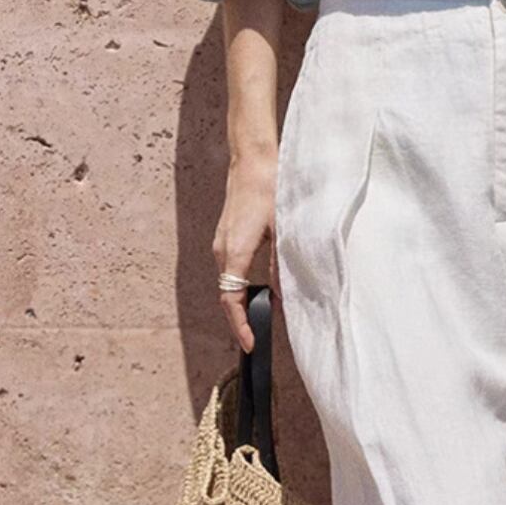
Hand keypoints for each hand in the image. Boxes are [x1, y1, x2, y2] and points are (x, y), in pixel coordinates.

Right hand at [213, 149, 280, 351]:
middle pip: (227, 295)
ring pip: (227, 282)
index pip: (231, 299)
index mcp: (234, 251)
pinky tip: (258, 289)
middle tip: (258, 336)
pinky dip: (240, 285)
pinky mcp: (226, 236)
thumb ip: (281, 264)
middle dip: (240, 318)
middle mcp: (222, 250)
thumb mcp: (281, 229)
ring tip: (260, 317)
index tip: (250, 343)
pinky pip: (230, 270)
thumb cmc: (269, 189)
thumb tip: (284, 293)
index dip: (240, 325)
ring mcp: (221, 243)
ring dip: (240, 302)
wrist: (252, 161)